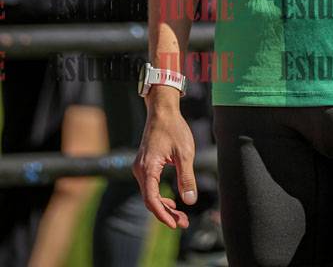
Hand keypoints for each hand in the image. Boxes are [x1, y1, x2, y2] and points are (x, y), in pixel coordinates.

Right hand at [132, 99, 196, 228]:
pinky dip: (159, 197)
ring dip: (163, 207)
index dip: (163, 215)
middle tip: (183, 223)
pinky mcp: (144, 165)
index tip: (175, 225)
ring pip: (149, 195)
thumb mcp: (185, 153)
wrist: (162, 111)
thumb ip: (187, 178)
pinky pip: (149, 187)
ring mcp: (140, 167)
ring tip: (180, 216)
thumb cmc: (174, 129)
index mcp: (148, 168)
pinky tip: (172, 202)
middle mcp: (140, 170)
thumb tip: (190, 201)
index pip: (151, 199)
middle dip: (166, 214)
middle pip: (150, 200)